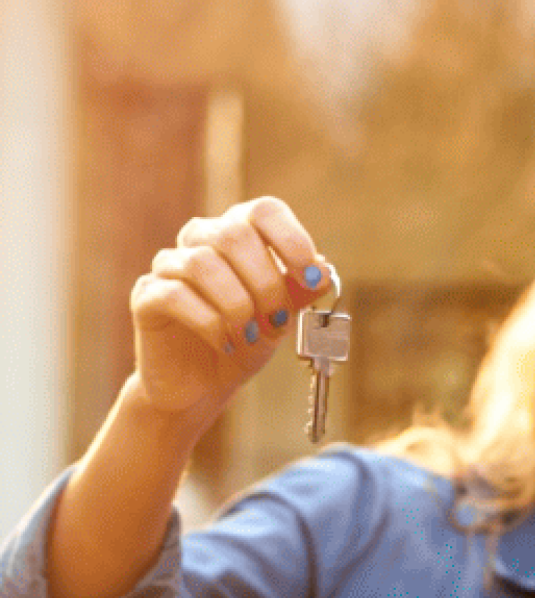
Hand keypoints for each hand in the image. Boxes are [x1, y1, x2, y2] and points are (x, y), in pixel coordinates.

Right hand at [130, 197, 331, 424]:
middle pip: (234, 234)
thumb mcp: (281, 316)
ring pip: (203, 264)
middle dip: (265, 283)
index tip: (312, 277)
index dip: (292, 239)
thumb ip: (300, 291)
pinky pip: (176, 295)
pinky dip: (210, 323)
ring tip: (250, 336)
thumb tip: (325, 268)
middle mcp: (200, 239)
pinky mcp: (147, 297)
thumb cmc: (243, 341)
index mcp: (237, 233)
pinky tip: (226, 343)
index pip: (263, 210)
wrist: (201, 386)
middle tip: (277, 321)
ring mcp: (169, 266)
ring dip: (237, 305)